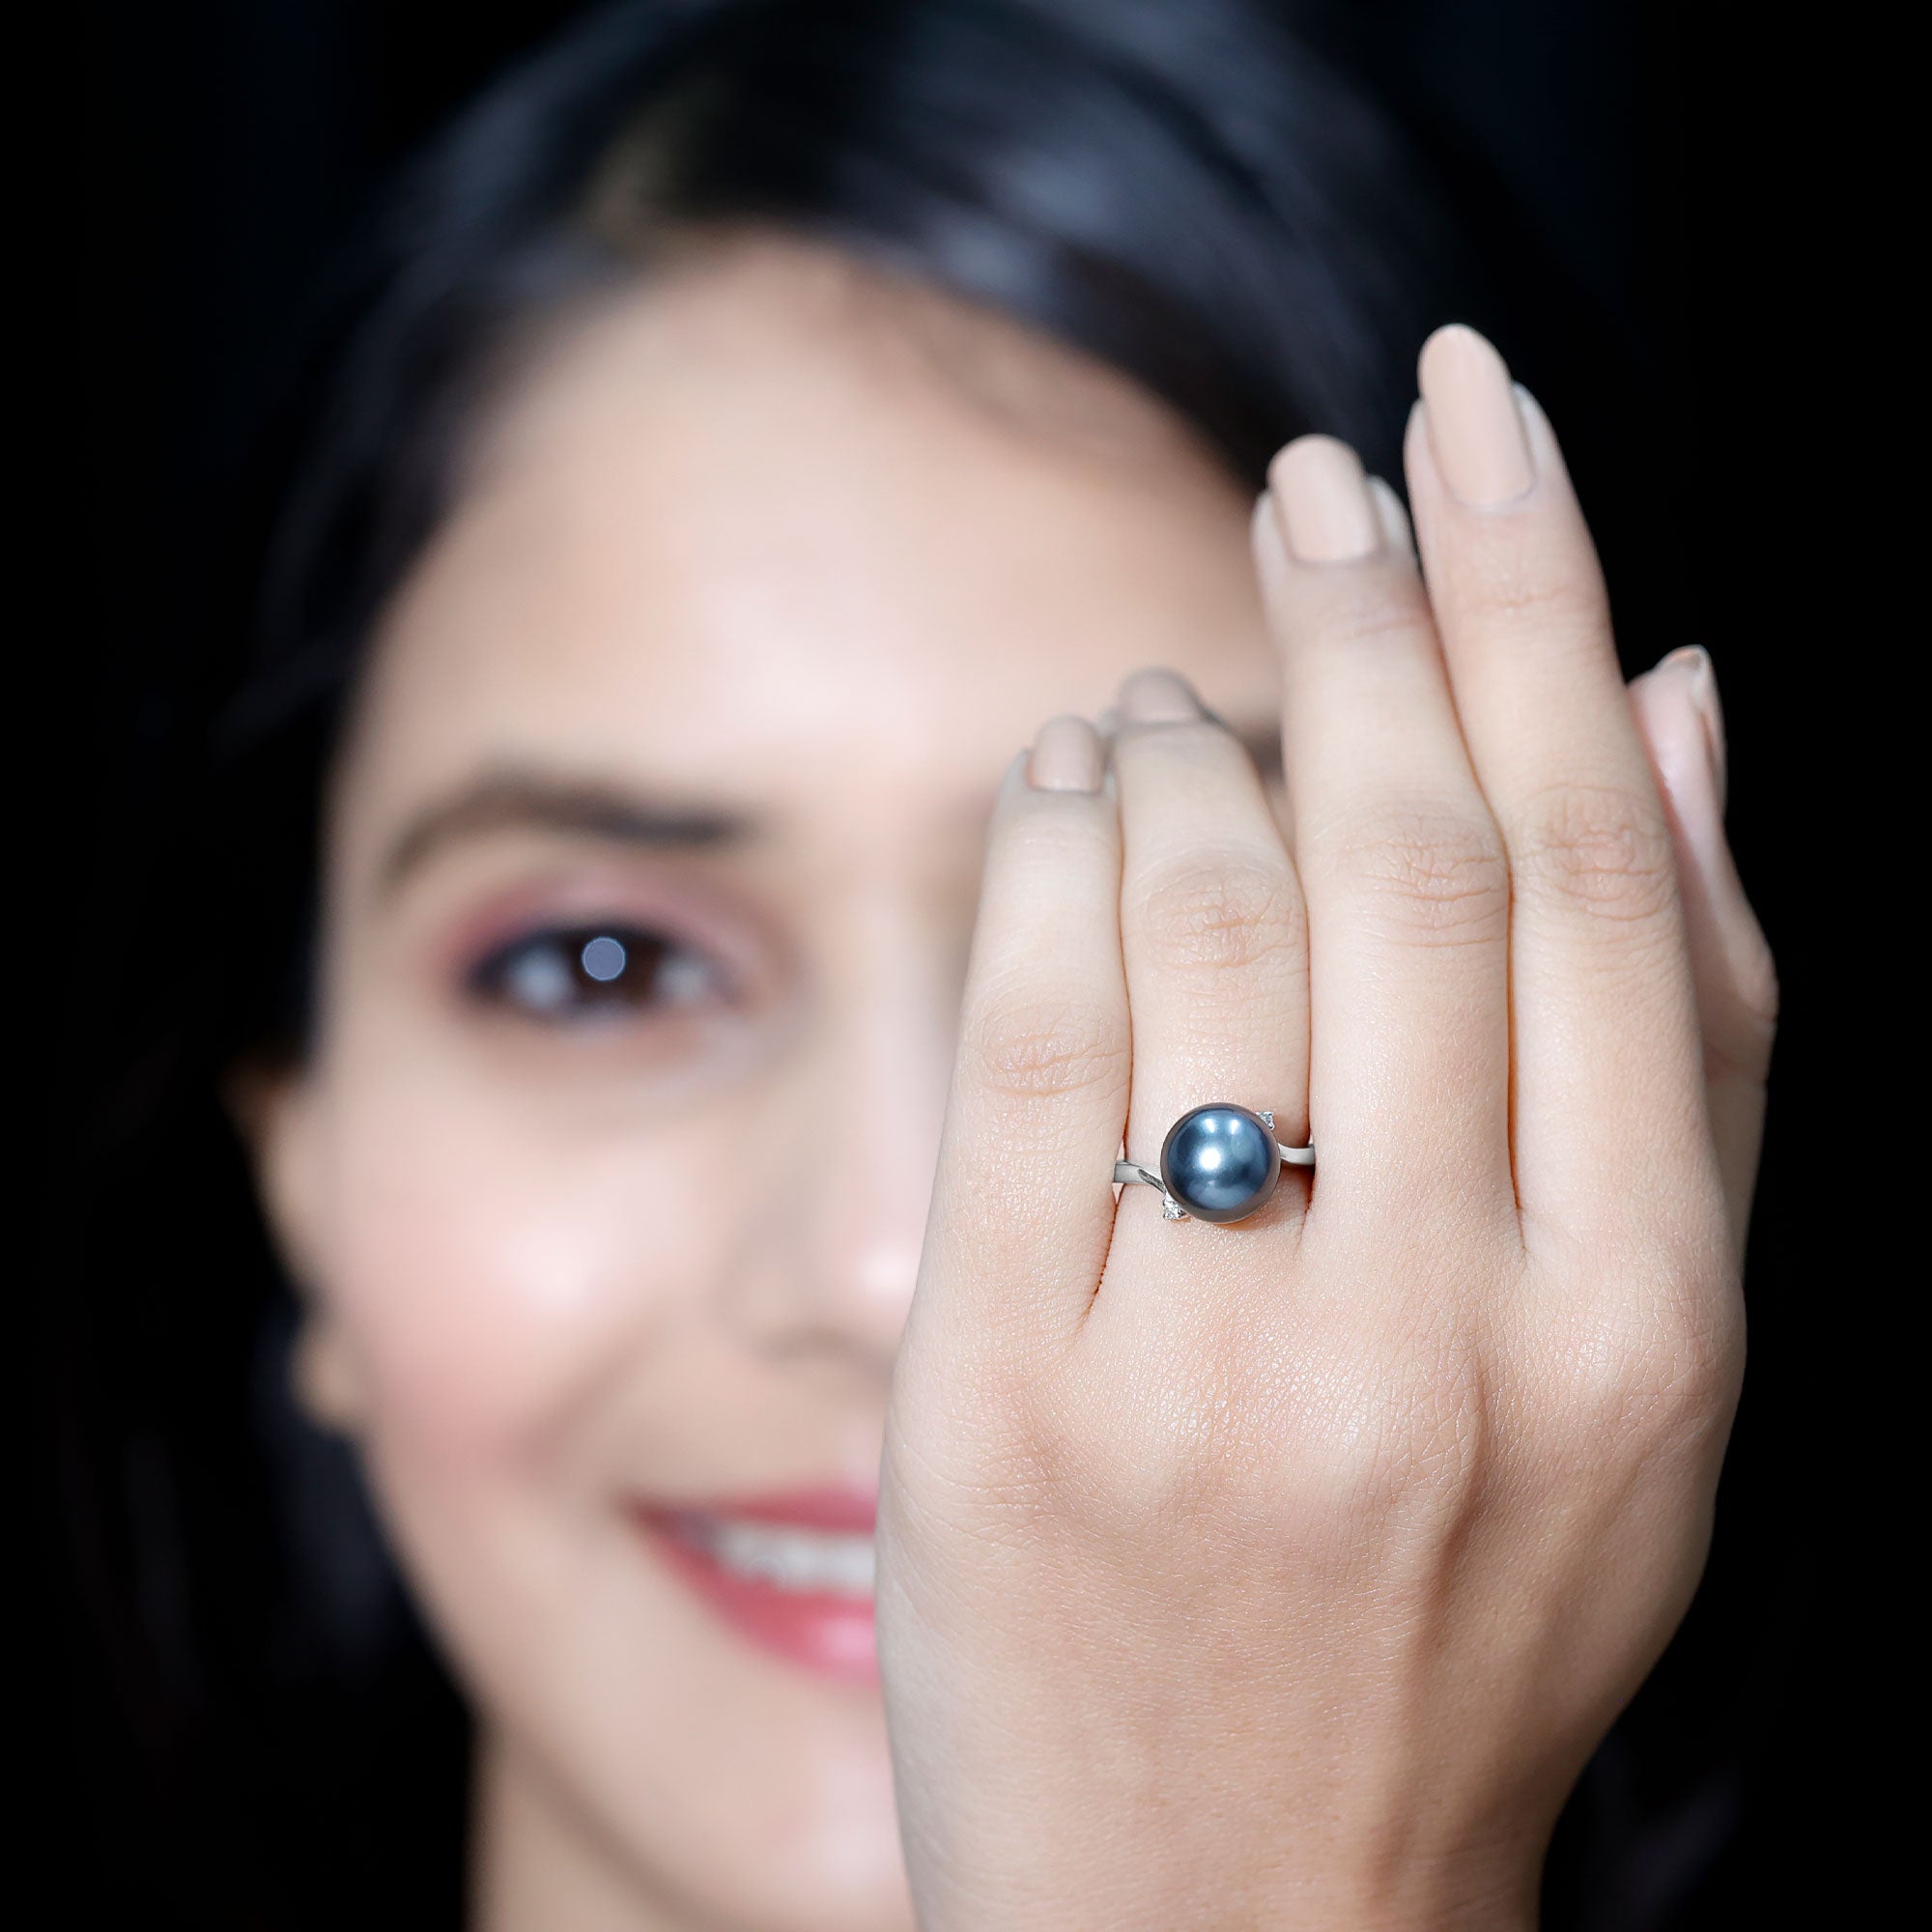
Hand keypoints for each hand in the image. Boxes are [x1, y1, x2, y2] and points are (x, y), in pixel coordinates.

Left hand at [873, 325, 1775, 1929]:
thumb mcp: (1649, 1368)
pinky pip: (1021, 1044)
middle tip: (1323, 469)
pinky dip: (1040, 864)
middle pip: (1400, 858)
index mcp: (1640, 1316)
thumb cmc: (1464, 1614)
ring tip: (1180, 687)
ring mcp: (1209, 1368)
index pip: (1580, 863)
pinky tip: (1060, 789)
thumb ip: (1682, 1037)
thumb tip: (1680, 705)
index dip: (1526, 599)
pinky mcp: (1004, 1400)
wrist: (1247, 1909)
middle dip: (1360, 615)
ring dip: (1182, 742)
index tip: (1470, 418)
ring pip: (1199, 921)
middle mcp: (1442, 1330)